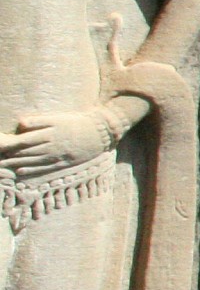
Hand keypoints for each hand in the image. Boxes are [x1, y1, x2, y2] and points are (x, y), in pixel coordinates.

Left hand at [0, 108, 117, 178]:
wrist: (100, 134)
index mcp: (49, 133)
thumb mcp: (60, 118)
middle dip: (8, 155)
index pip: (22, 140)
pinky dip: (30, 170)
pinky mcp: (62, 162)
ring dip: (15, 163)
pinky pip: (43, 168)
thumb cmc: (78, 122)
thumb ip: (39, 121)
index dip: (8, 144)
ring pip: (31, 161)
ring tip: (2, 164)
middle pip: (24, 152)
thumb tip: (21, 123)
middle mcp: (51, 146)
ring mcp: (56, 156)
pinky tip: (19, 171)